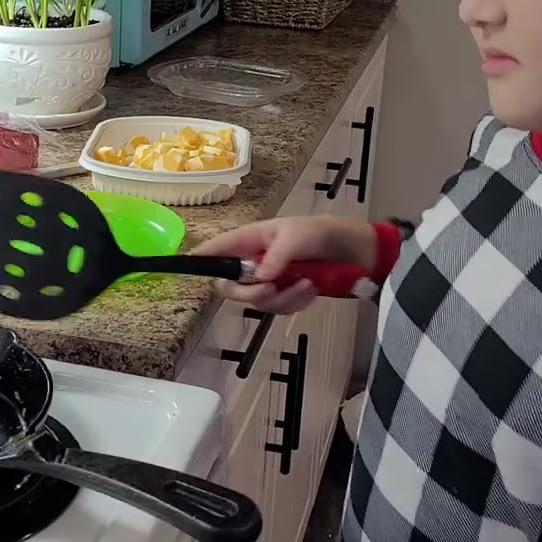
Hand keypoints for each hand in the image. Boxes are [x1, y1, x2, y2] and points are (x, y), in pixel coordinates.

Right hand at [191, 215, 374, 313]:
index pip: (218, 249)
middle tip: (269, 289)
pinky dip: (296, 302)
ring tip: (306, 284)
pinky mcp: (286, 294)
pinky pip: (280, 308)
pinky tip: (311, 289)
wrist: (354, 251)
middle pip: (231, 286)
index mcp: (251, 240)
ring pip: (258, 301)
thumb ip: (277, 255)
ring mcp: (270, 280)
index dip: (201, 258)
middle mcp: (255, 262)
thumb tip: (258, 277)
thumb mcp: (298, 235)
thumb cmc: (321, 233)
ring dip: (283, 297)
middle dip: (249, 292)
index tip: (187, 266)